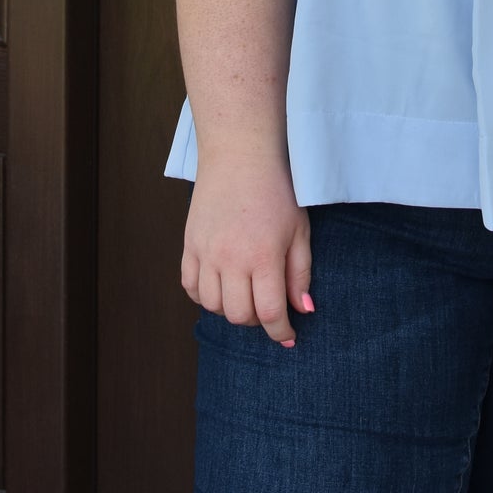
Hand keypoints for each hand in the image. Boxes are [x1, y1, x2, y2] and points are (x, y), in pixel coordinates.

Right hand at [181, 144, 314, 346]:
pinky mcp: (189, 245)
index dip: (281, 332)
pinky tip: (221, 286)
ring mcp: (206, 253)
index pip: (269, 313)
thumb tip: (303, 310)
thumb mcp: (299, 230)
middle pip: (238, 316)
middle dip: (257, 321)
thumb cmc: (276, 191)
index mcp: (263, 256)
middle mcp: (231, 259)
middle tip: (268, 307)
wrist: (240, 156)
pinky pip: (190, 287)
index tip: (288, 336)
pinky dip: (205, 296)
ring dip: (231, 309)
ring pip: (212, 306)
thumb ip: (300, 273)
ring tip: (245, 293)